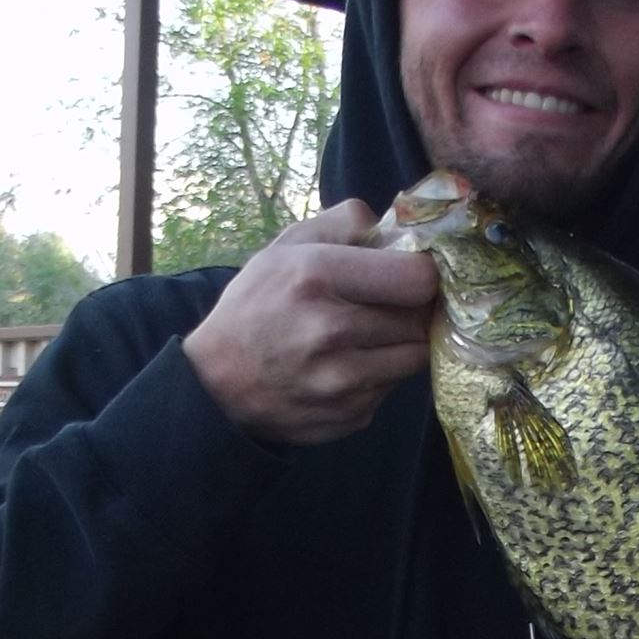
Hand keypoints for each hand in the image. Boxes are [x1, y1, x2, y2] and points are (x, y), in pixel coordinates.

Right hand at [182, 200, 437, 445]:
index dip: (421, 274)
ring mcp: (343, 382)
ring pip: (414, 357)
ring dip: (399, 344)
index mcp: (316, 277)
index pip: (416, 278)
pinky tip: (347, 367)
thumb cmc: (254, 307)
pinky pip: (391, 389)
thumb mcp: (284, 248)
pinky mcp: (351, 415)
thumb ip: (342, 223)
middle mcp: (332, 331)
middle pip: (419, 319)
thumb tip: (395, 227)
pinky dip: (379, 377)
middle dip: (410, 310)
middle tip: (389, 306)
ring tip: (368, 336)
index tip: (409, 276)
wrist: (216, 384)